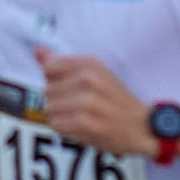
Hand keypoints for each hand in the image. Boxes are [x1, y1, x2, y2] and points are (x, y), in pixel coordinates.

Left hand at [34, 46, 151, 155]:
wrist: (142, 127)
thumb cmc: (115, 100)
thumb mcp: (94, 74)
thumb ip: (64, 64)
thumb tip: (37, 51)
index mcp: (90, 63)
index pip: (49, 68)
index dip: (55, 81)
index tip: (70, 88)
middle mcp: (89, 78)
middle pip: (47, 90)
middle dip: (58, 101)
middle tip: (78, 107)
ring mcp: (88, 101)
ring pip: (49, 108)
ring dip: (60, 117)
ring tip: (79, 117)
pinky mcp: (87, 123)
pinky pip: (56, 124)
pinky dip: (64, 128)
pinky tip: (80, 127)